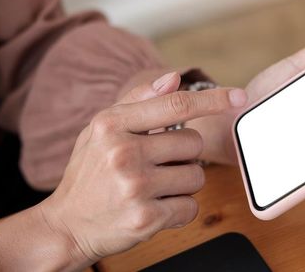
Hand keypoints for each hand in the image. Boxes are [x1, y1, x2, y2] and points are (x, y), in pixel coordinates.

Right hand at [36, 73, 246, 264]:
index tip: (239, 96)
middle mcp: (123, 153)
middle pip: (193, 143)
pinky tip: (154, 208)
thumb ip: (138, 102)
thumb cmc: (89, 174)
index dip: (213, 99)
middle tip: (156, 166)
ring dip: (183, 183)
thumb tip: (173, 79)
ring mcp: (135, 187)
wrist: (65, 226)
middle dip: (184, 155)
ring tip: (153, 189)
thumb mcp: (101, 130)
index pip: (176, 105)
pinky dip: (180, 210)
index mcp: (112, 125)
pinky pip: (191, 207)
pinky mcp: (146, 218)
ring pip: (197, 175)